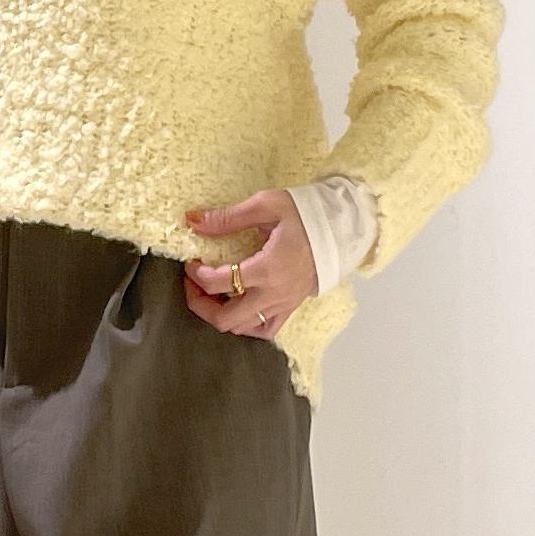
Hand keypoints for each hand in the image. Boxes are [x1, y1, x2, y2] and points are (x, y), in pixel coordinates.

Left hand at [182, 191, 315, 337]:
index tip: (192, 262)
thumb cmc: (308, 214)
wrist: (342, 228)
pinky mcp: (291, 307)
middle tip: (194, 283)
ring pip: (243, 328)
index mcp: (267, 269)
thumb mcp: (267, 206)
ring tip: (213, 294)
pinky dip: (247, 325)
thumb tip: (193, 220)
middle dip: (201, 304)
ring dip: (221, 314)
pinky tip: (238, 308)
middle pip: (226, 319)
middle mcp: (274, 294)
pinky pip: (265, 330)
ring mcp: (283, 304)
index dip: (196, 275)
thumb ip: (228, 217)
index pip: (219, 283)